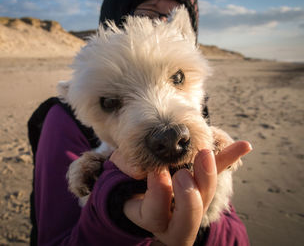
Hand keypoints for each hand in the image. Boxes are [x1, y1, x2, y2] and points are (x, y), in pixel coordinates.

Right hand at [110, 141, 251, 245]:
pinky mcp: (202, 183)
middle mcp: (173, 217)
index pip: (154, 215)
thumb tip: (138, 168)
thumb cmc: (124, 177)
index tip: (156, 174)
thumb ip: (126, 166)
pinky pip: (217, 173)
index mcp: (150, 216)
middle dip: (189, 197)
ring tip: (205, 155)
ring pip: (205, 198)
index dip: (158, 196)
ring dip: (208, 176)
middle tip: (183, 175)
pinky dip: (228, 158)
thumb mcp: (120, 171)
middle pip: (188, 219)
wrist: (135, 179)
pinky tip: (243, 146)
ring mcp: (191, 202)